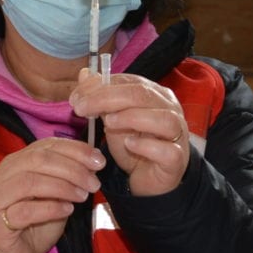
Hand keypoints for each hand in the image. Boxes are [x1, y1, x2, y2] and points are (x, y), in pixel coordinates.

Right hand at [0, 136, 105, 252]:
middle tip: (93, 183)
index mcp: (16, 162)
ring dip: (62, 187)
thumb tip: (93, 162)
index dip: (74, 150)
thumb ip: (68, 177)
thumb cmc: (36, 223)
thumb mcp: (56, 195)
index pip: (45, 146)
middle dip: (71, 168)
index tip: (98, 161)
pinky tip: (67, 210)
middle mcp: (2, 175)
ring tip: (82, 196)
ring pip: (29, 182)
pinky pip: (24, 211)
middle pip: (37, 160)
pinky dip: (50, 208)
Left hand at [74, 70, 192, 197]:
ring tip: (107, 123)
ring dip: (131, 118)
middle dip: (106, 98)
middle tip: (82, 108)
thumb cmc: (132, 144)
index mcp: (154, 94)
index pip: (128, 81)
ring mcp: (177, 133)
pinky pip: (167, 150)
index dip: (100, 86)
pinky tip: (128, 145)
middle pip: (142, 94)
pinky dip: (146, 146)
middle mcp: (170, 109)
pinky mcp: (176, 158)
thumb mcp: (111, 119)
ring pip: (163, 118)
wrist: (146, 178)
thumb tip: (84, 74)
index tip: (76, 98)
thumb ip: (99, 97)